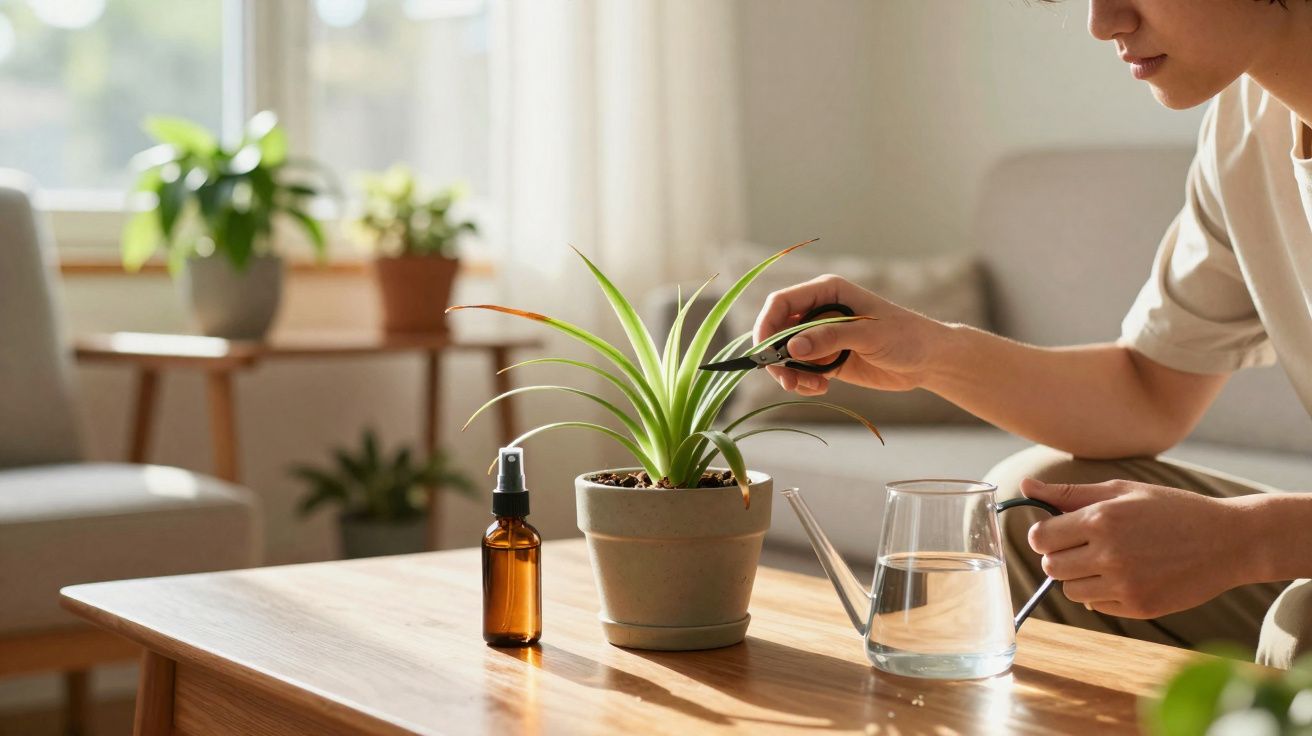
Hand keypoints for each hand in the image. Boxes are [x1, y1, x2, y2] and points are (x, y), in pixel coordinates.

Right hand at [752, 274, 943, 396]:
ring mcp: (821, 337)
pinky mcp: (827, 359)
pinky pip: (801, 370)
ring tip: (809, 387)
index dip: (766, 325)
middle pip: (778, 331)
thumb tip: (791, 348)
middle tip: (786, 380)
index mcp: (827, 292)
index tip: (764, 353)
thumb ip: (830, 338)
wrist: (929, 360)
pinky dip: (802, 382)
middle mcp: (819, 312)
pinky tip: (821, 388)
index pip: (781, 303)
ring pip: (786, 355)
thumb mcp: (868, 335)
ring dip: (789, 374)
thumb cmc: (906, 336)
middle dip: (776, 357)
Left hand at [1021, 478, 1255, 618]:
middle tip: (1085, 546)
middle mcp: (1109, 554)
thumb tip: (1025, 486)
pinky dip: (1103, 593)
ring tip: (1108, 560)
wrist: (1228, 541)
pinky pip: (1097, 605)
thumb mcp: (1122, 491)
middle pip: (1051, 567)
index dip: (1046, 535)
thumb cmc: (1172, 509)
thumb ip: (1068, 493)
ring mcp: (1124, 584)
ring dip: (1079, 577)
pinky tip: (1128, 576)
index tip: (1059, 532)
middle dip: (1060, 556)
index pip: (1041, 538)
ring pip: (1070, 590)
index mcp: (1101, 519)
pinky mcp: (1139, 607)